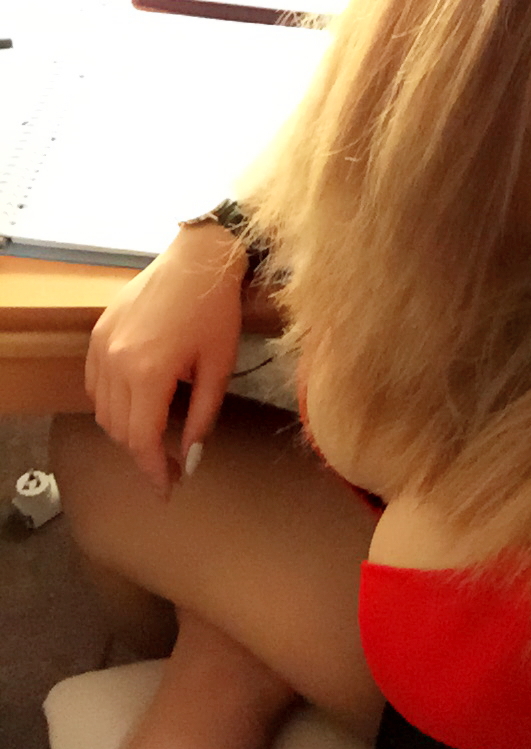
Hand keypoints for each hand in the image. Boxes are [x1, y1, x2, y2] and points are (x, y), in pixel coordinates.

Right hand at [85, 224, 246, 495]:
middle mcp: (115, 361)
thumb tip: (190, 458)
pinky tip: (138, 403)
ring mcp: (101, 346)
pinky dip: (112, 403)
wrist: (197, 260)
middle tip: (171, 465)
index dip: (154, 470)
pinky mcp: (98, 334)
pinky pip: (94, 384)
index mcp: (148, 372)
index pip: (141, 439)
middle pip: (119, 429)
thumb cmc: (215, 310)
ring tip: (157, 435)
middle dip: (143, 454)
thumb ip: (202, 417)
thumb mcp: (219, 368)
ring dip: (127, 430)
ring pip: (103, 410)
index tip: (169, 488)